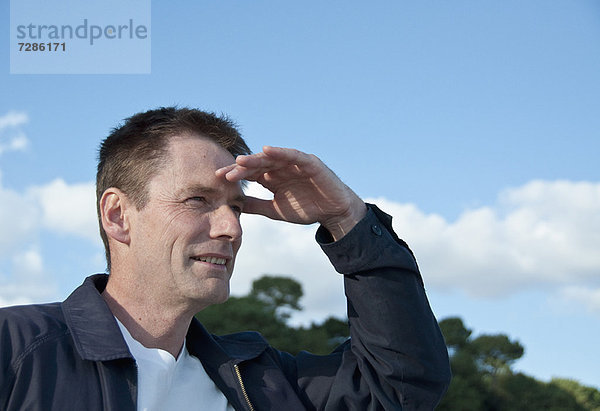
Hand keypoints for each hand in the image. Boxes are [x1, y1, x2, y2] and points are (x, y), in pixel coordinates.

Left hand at [216, 146, 366, 240]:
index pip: (250, 173)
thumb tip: (234, 205)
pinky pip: (293, 155)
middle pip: (257, 164)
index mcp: (272, 177)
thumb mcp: (275, 210)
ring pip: (272, 158)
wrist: (333, 213)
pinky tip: (267, 150)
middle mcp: (280, 167)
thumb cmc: (307, 208)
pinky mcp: (309, 162)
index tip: (217, 179)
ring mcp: (294, 163)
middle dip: (240, 168)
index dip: (235, 175)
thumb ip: (256, 205)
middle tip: (224, 172)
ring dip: (256, 159)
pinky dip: (281, 152)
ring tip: (240, 160)